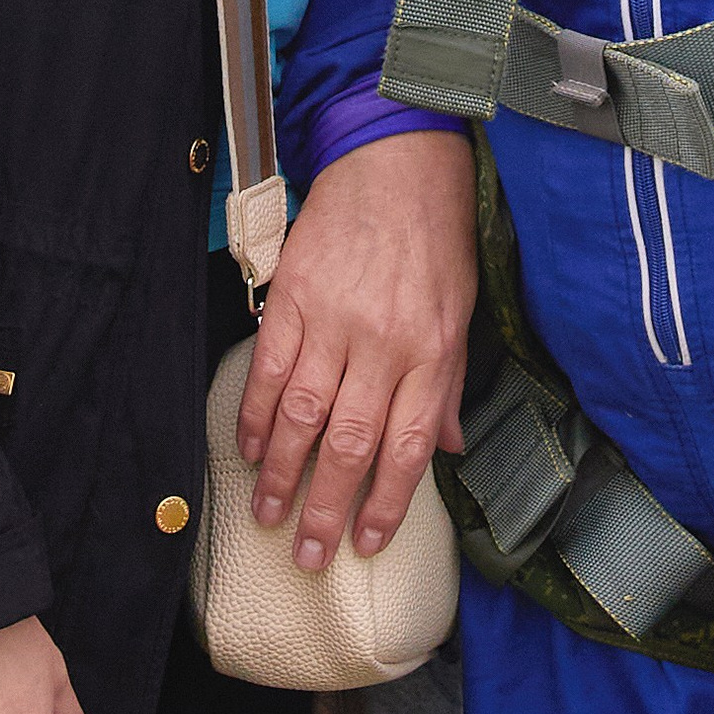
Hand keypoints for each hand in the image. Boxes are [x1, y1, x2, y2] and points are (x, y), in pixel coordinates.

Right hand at [234, 131, 476, 570]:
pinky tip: (251, 448)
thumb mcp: (462, 311)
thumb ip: (447, 385)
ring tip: (270, 516)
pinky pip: (269, 369)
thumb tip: (445, 450)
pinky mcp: (294, 297)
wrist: (397, 159)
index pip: (407, 447)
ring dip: (283, 475)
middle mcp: (383, 343)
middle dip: (326, 509)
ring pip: (302, 416)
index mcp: (432, 352)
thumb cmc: (436, 237)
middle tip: (308, 555)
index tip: (365, 542)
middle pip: (349, 444)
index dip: (384, 504)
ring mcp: (334, 320)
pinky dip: (257, 415)